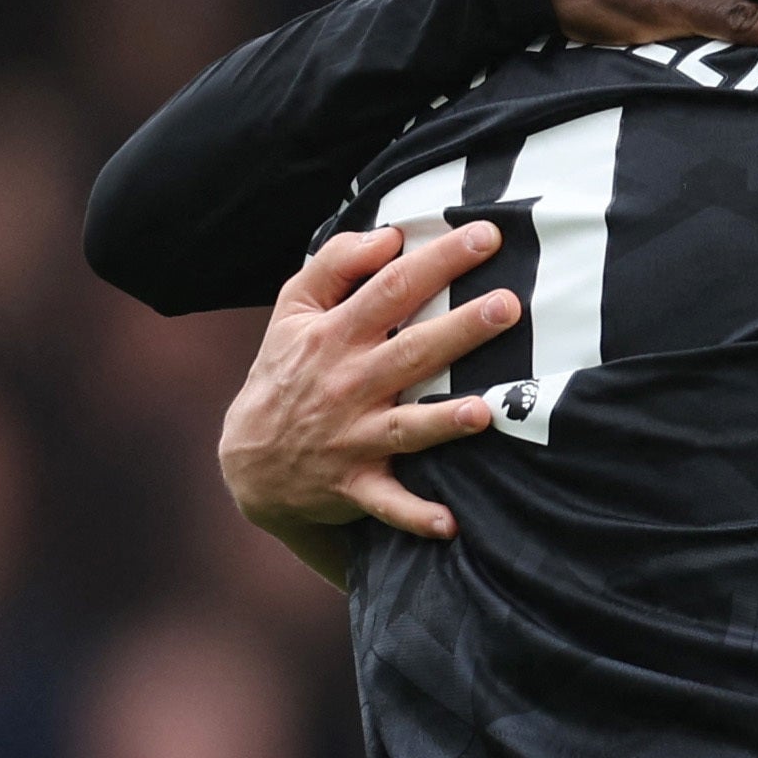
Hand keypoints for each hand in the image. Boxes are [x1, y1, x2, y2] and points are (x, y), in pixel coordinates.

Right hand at [218, 225, 517, 574]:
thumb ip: (335, 263)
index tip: (486, 235)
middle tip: (508, 305)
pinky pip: (389, 504)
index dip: (438, 259)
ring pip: (406, 428)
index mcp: (335, 336)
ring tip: (486, 410)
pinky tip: (450, 523)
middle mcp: (348, 385)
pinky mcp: (356, 485)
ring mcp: (353, 438)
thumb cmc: (285, 371)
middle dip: (460, 330)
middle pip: (412, 352)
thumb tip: (388, 234)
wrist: (248, 459)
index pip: (392, 289)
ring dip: (445, 422)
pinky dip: (416, 517)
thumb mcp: (292, 310)